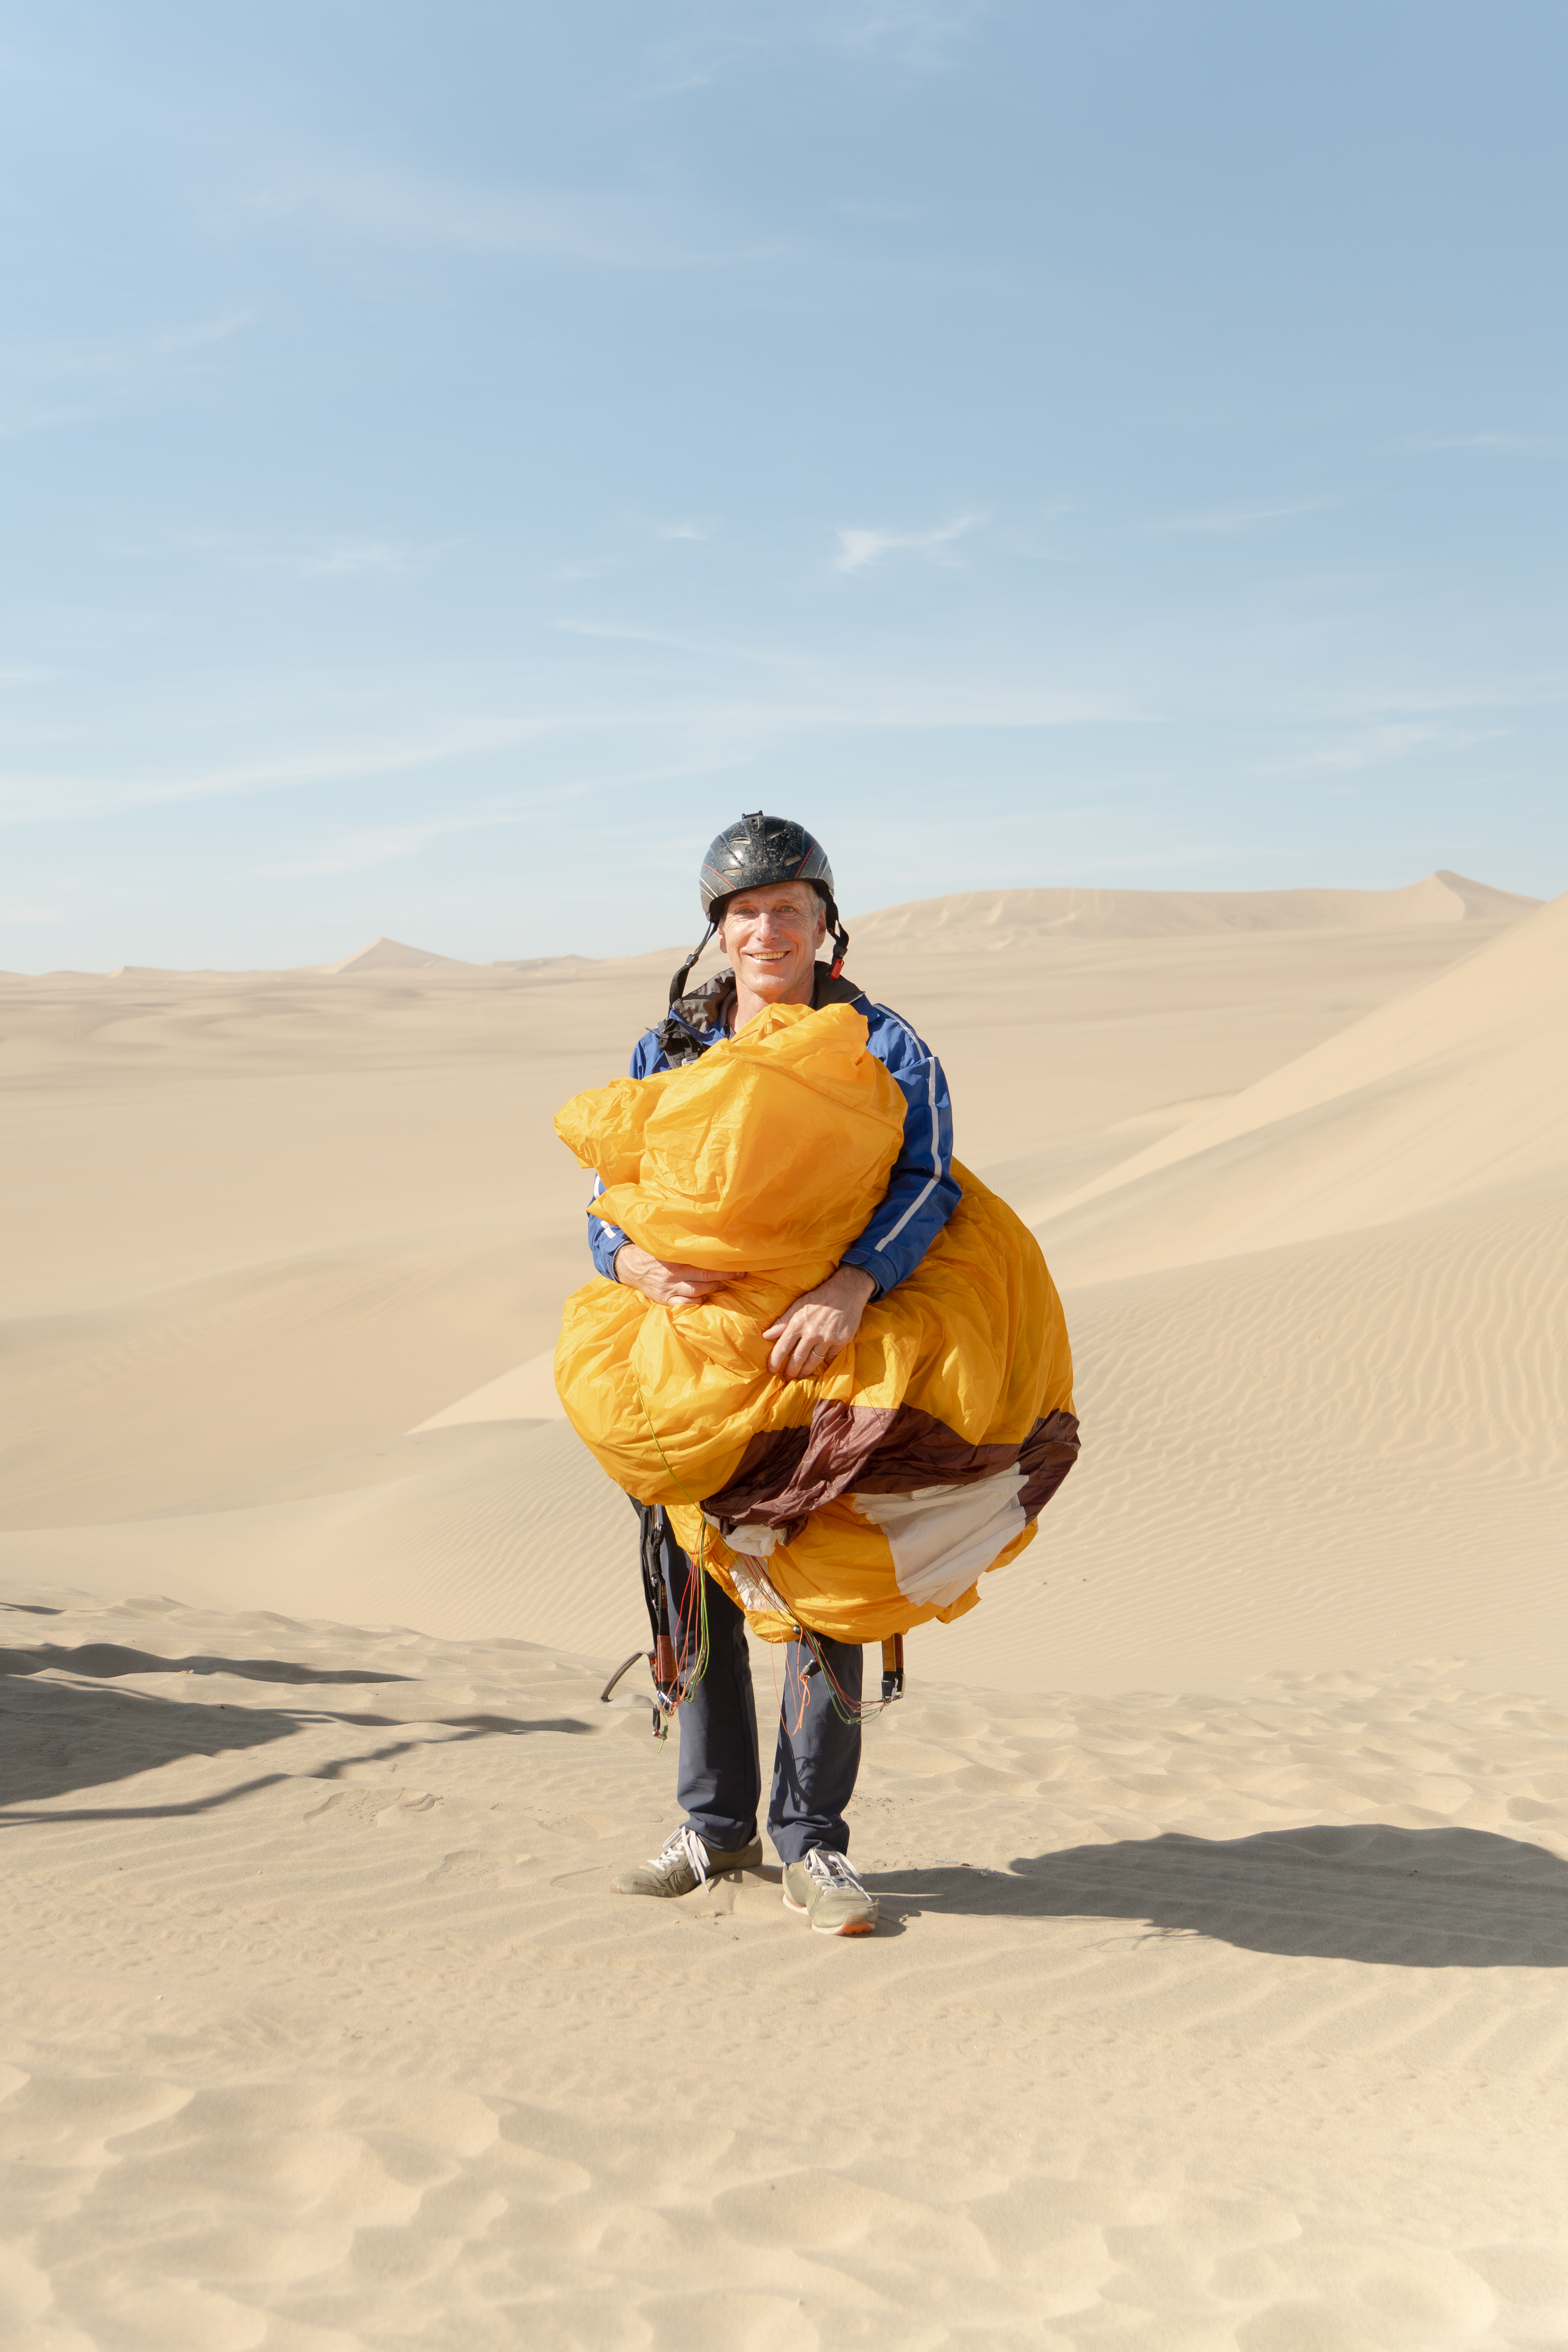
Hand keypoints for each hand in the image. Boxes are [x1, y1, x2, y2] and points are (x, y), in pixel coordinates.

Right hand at [613, 1244, 740, 1306]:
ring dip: (714, 1289)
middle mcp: (673, 1274)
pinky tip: (705, 1297)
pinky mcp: (665, 1300)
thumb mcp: (665, 1244)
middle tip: (740, 1275)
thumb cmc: (652, 1253)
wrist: (629, 1266)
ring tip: (723, 1285)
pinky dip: (698, 1301)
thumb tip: (707, 1237)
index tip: (736, 1261)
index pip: (702, 1260)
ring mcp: (669, 1289)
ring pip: (698, 1291)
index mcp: (674, 1257)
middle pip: (704, 1277)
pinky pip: (685, 1304)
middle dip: (725, 1276)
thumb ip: (682, 1244)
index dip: (721, 1262)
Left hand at [763, 1264, 875, 1380]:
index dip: (775, 1361)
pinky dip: (825, 1362)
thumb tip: (766, 1336)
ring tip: (801, 1376)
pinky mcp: (841, 1341)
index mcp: (798, 1323)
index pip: (782, 1347)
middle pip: (797, 1359)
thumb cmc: (819, 1298)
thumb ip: (782, 1322)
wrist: (846, 1291)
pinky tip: (820, 1366)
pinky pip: (830, 1357)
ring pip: (813, 1362)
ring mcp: (827, 1339)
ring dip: (805, 1372)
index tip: (771, 1370)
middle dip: (790, 1372)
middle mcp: (811, 1333)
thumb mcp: (798, 1305)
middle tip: (787, 1379)